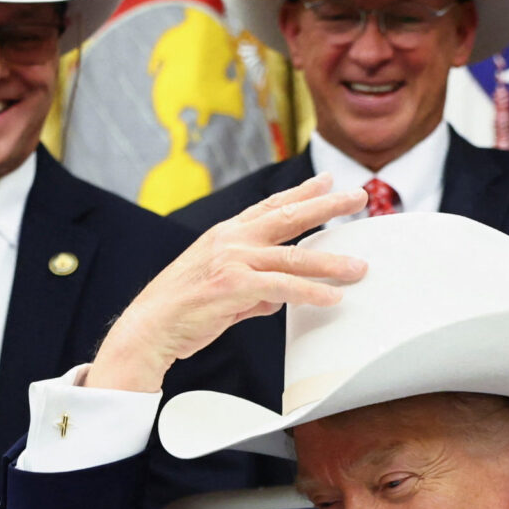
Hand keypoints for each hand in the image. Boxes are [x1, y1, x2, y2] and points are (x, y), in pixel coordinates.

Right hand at [85, 176, 366, 392]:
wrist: (148, 327)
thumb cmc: (182, 310)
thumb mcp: (221, 289)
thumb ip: (252, 290)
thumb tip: (277, 298)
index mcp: (225, 234)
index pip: (270, 206)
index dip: (301, 192)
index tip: (326, 181)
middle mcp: (230, 239)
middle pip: (288, 217)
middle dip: (327, 205)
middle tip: (359, 197)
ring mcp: (231, 259)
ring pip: (292, 257)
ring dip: (330, 262)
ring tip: (358, 266)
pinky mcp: (233, 285)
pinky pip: (282, 288)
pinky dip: (309, 293)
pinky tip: (331, 298)